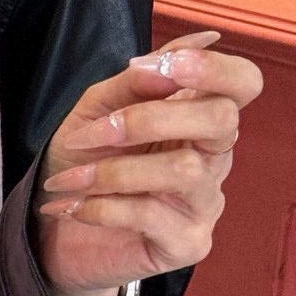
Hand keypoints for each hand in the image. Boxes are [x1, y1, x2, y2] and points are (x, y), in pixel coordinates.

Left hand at [33, 29, 263, 295]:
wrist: (53, 236)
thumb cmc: (82, 165)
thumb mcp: (96, 110)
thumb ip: (134, 82)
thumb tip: (182, 50)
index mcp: (197, 116)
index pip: (243, 82)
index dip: (213, 68)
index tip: (155, 67)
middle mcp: (213, 157)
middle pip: (223, 121)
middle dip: (152, 118)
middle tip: (93, 133)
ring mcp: (205, 203)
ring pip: (185, 170)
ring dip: (112, 171)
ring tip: (66, 180)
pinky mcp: (188, 245)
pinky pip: (152, 216)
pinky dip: (101, 207)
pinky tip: (71, 207)